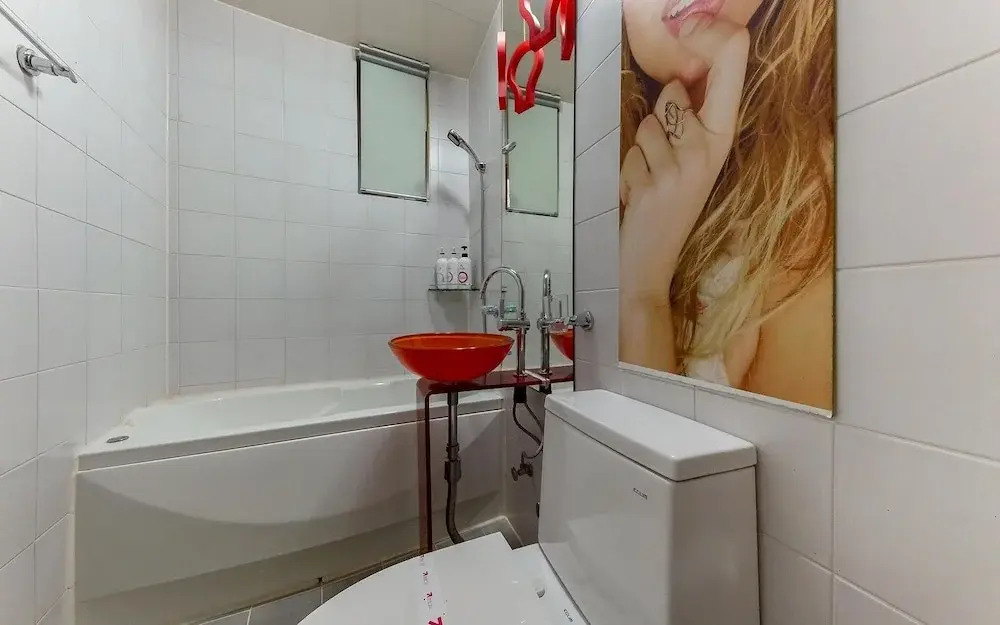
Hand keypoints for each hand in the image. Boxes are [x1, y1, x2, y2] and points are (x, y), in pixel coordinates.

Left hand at [619, 25, 749, 305]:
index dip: (724, 45)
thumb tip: (681, 79)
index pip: (731, 77)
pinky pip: (628, 153)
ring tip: (650, 180)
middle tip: (666, 152)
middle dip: (659, 112)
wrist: (651, 264)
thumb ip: (691, 123)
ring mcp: (679, 168)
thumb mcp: (693, 164)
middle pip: (672, 93)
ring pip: (643, 125)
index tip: (720, 29)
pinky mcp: (651, 183)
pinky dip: (626, 172)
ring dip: (639, 150)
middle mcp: (707, 151)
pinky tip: (638, 195)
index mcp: (722, 142)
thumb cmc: (671, 208)